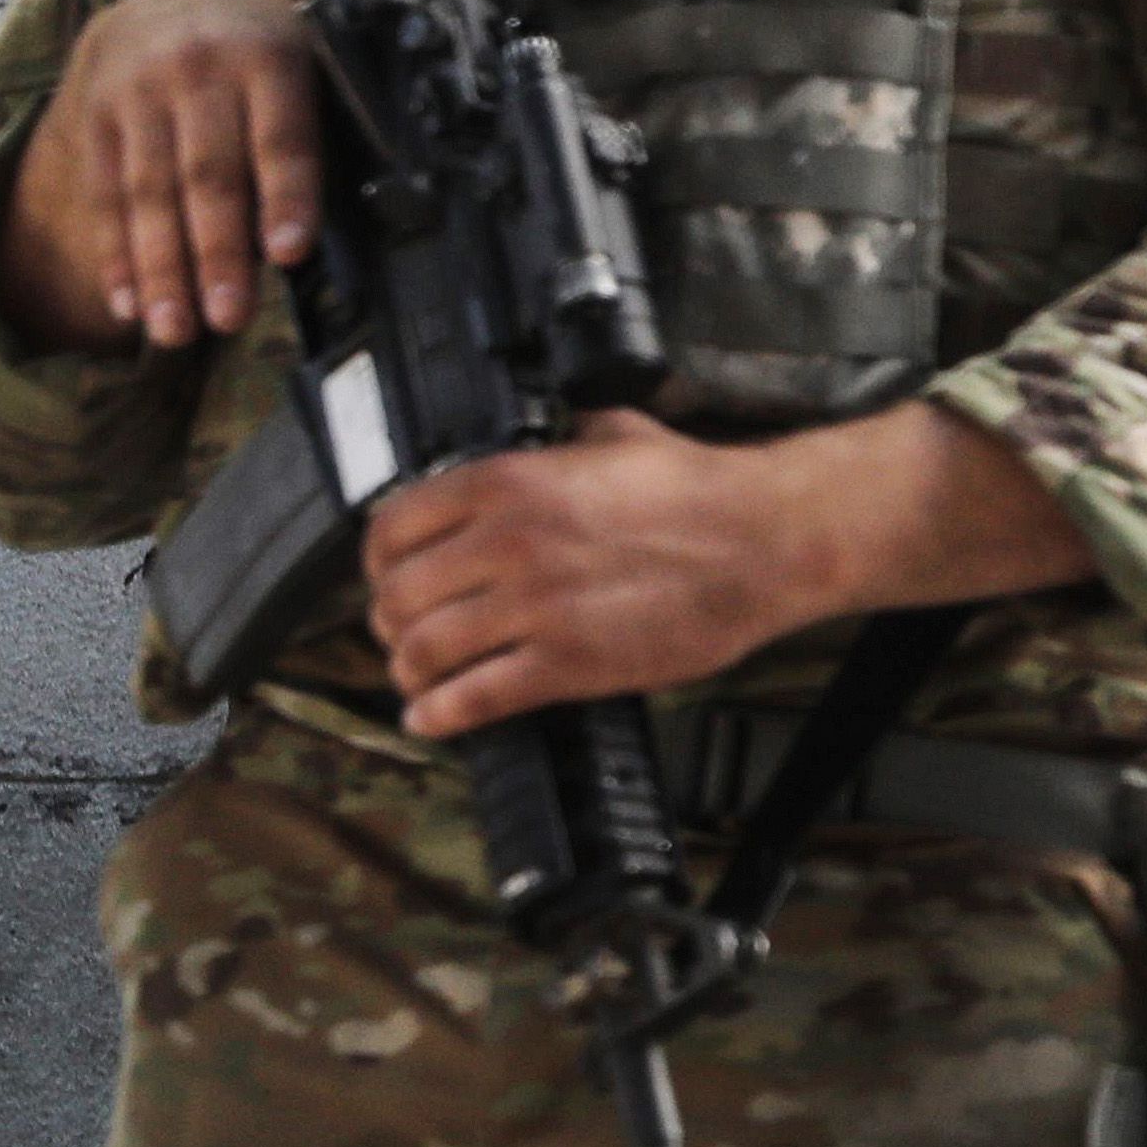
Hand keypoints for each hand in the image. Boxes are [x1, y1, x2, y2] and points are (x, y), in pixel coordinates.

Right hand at [0, 0, 327, 350]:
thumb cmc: (261, 57)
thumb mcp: (302, 70)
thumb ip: (307, 137)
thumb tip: (312, 239)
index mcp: (269, 59)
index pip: (280, 137)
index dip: (286, 197)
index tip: (289, 255)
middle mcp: (198, 69)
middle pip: (209, 174)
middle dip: (218, 254)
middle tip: (227, 319)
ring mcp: (138, 90)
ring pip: (150, 192)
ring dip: (162, 269)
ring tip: (174, 330)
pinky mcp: (95, 112)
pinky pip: (105, 192)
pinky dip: (117, 253)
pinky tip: (128, 302)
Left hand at [364, 410, 830, 737]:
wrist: (767, 541)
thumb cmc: (703, 491)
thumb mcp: (617, 433)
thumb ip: (562, 436)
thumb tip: (549, 430)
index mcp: (508, 482)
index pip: (392, 528)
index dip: (379, 561)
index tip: (388, 576)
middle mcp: (508, 543)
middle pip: (397, 596)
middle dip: (390, 622)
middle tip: (402, 633)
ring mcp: (535, 608)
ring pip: (424, 650)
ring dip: (410, 670)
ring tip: (417, 677)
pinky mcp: (568, 664)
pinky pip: (473, 698)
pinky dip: (439, 714)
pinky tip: (432, 716)